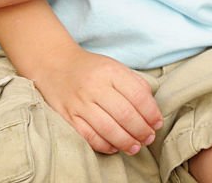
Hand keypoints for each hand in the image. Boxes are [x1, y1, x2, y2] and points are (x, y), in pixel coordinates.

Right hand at [29, 46, 161, 155]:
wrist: (55, 64)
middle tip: (148, 138)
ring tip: (135, 147)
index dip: (151, 114)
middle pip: (125, 115)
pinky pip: (88, 136)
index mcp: (110, 71)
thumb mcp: (115, 67)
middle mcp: (94, 86)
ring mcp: (79, 102)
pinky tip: (114, 147)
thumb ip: (135, 85)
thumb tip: (152, 112)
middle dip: (141, 131)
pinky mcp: (67, 116)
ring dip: (126, 142)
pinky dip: (104, 145)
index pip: (138, 96)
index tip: (156, 123)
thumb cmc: (91, 69)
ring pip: (108, 129)